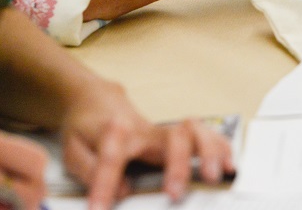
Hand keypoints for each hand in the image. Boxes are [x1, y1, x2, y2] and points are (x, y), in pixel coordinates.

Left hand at [59, 81, 233, 209]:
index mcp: (115, 132)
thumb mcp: (73, 149)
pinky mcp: (177, 137)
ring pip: (194, 131)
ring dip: (207, 153)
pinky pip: (207, 136)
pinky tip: (228, 166)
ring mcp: (165, 132)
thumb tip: (121, 190)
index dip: (105, 185)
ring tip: (213, 176)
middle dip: (177, 165)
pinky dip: (221, 149)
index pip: (112, 156)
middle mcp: (146, 131)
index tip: (100, 208)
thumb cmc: (88, 128)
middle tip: (175, 194)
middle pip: (170, 138)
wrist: (97, 102)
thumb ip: (91, 170)